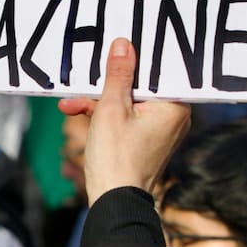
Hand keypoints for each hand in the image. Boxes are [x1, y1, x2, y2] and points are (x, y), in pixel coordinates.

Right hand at [59, 39, 189, 204]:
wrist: (115, 201)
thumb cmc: (116, 158)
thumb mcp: (111, 109)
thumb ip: (118, 74)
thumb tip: (124, 44)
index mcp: (174, 106)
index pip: (159, 68)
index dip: (137, 55)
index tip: (120, 44)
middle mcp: (174, 116)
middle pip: (141, 84)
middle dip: (109, 82)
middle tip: (89, 73)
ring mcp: (161, 129)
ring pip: (130, 100)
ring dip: (100, 100)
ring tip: (71, 102)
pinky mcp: (148, 139)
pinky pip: (128, 116)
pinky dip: (106, 115)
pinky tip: (78, 111)